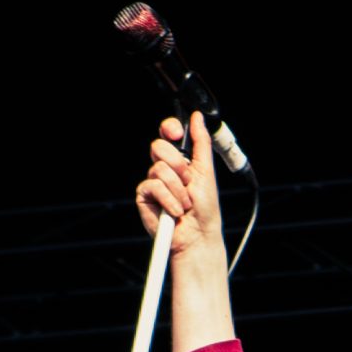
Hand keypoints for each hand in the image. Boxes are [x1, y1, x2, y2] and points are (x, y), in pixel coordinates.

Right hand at [136, 113, 222, 259]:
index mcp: (179, 159)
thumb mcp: (207, 171)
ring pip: (158, 169)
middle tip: (188, 181)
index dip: (169, 128)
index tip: (176, 133)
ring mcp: (153, 181)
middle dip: (178, 165)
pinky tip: (175, 211)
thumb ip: (201, 143)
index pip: (167, 134)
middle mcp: (164, 168)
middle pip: (158, 146)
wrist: (198, 234)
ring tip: (185, 203)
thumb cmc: (205, 208)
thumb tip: (197, 117)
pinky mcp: (144, 196)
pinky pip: (153, 186)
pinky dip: (169, 200)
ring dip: (178, 189)